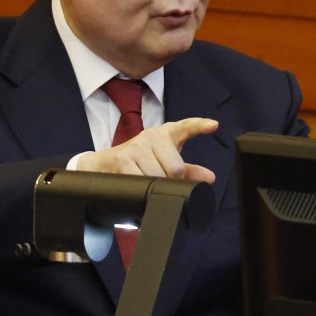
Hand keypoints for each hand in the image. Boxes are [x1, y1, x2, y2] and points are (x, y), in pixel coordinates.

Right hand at [78, 118, 218, 182]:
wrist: (103, 164)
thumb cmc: (138, 162)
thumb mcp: (164, 162)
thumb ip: (188, 170)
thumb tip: (210, 178)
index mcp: (166, 134)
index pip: (186, 127)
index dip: (200, 125)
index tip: (213, 125)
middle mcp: (151, 135)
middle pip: (176, 168)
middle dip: (170, 182)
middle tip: (159, 181)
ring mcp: (136, 146)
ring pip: (158, 177)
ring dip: (154, 188)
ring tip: (144, 182)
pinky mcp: (122, 158)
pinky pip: (141, 182)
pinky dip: (140, 191)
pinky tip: (134, 184)